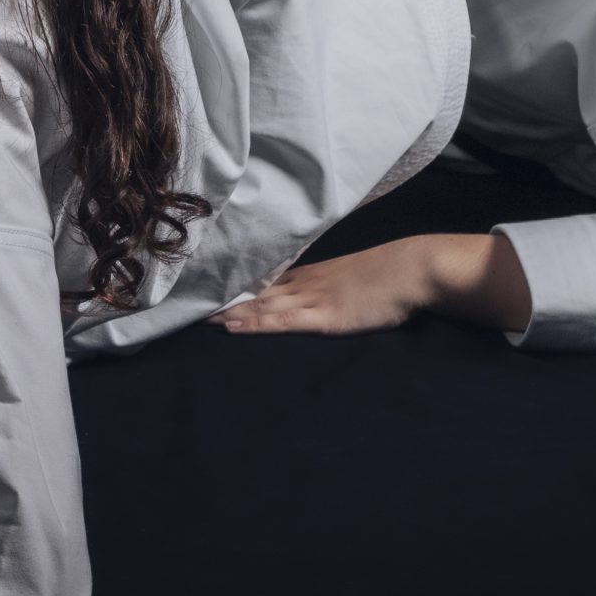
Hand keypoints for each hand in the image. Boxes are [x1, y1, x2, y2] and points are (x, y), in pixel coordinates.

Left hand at [213, 238, 445, 335]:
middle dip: (219, 298)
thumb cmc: (384, 275)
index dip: (230, 286)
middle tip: (184, 302)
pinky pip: (282, 321)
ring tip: (195, 316)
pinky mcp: (324, 316)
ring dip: (226, 311)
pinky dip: (256, 323)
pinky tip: (233, 326)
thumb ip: (324, 285)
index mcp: (306, 274)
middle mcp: (301, 284)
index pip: (259, 280)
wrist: (410, 270)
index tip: (203, 287)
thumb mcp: (347, 276)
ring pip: (259, 305)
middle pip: (251, 291)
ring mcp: (310, 299)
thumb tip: (308, 293)